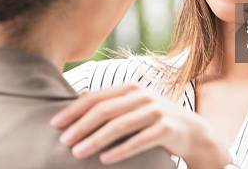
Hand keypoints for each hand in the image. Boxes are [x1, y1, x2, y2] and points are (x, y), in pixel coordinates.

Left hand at [50, 83, 231, 168]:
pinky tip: (105, 159)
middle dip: (80, 126)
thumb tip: (78, 97)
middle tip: (63, 142)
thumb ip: (111, 102)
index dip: (73, 110)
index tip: (55, 124)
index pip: (95, 97)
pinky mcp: (166, 128)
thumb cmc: (155, 120)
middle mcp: (142, 96)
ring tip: (78, 153)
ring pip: (119, 125)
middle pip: (104, 110)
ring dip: (95, 140)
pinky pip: (139, 140)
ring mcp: (155, 111)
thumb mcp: (133, 107)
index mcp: (130, 88)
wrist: (192, 132)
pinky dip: (120, 150)